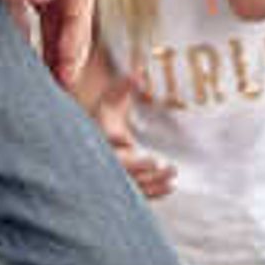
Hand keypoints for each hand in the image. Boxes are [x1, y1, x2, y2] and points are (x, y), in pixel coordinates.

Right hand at [82, 72, 176, 199]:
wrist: (91, 142)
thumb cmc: (102, 119)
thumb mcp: (111, 102)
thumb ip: (123, 87)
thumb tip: (139, 70)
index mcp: (101, 142)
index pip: (113, 153)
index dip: (132, 159)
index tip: (149, 156)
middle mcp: (105, 162)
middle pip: (125, 173)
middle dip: (146, 173)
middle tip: (167, 167)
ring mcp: (113, 177)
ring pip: (133, 186)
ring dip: (154, 184)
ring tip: (174, 176)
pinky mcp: (122, 186)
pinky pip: (137, 194)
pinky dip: (154, 193)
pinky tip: (171, 186)